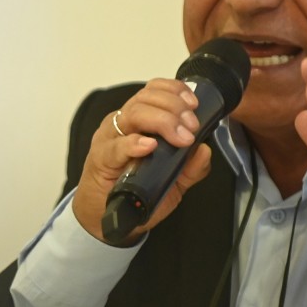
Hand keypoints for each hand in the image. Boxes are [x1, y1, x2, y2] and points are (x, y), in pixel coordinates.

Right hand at [71, 79, 214, 243]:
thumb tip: (205, 150)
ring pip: (134, 113)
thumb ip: (190, 167)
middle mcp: (124, 123)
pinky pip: (116, 146)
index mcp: (140, 120)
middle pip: (146, 98)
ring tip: (179, 138)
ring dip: (162, 121)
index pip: (154, 90)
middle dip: (174, 108)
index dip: (175, 90)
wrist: (107, 216)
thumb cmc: (137, 192)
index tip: (194, 105)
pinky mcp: (101, 157)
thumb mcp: (173, 180)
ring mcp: (110, 138)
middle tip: (191, 127)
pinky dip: (134, 144)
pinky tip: (149, 147)